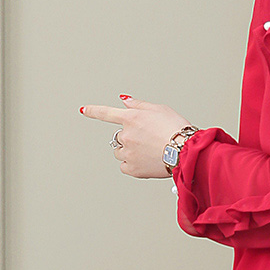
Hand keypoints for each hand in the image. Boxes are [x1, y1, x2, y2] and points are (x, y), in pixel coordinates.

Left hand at [80, 95, 194, 178]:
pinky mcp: (132, 168)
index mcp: (131, 117)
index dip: (94, 111)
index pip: (106, 113)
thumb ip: (139, 105)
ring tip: (148, 152)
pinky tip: (145, 162)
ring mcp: (128, 152)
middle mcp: (126, 134)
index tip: (84, 110)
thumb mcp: (160, 109)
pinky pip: (124, 166)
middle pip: (119, 136)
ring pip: (120, 152)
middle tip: (148, 141)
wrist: (185, 151)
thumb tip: (125, 101)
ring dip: (129, 151)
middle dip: (130, 138)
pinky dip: (132, 165)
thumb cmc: (177, 129)